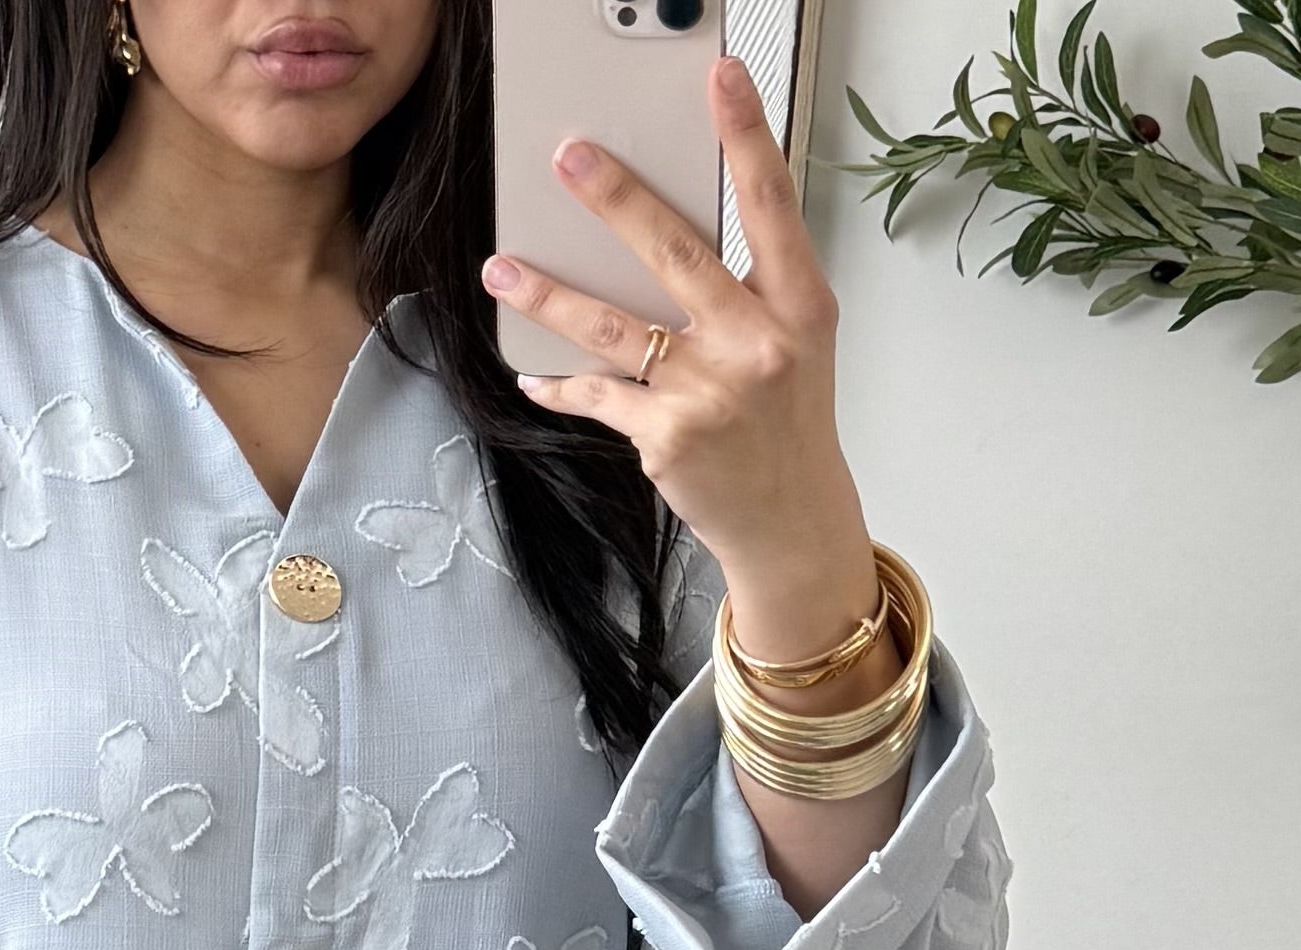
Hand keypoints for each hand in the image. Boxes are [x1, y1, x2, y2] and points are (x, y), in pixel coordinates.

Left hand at [481, 55, 878, 666]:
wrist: (791, 522)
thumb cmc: (787, 424)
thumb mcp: (795, 341)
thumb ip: (752, 282)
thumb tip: (669, 227)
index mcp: (798, 305)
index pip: (771, 204)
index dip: (745, 136)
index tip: (721, 77)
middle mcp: (756, 343)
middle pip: (675, 253)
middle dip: (615, 199)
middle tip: (569, 156)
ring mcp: (708, 392)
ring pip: (613, 328)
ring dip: (549, 295)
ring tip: (502, 269)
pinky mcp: (666, 436)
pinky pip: (597, 396)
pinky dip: (560, 386)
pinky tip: (534, 374)